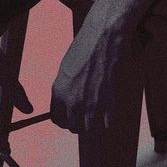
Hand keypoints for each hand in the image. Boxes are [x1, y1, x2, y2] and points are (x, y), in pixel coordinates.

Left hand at [50, 20, 141, 134]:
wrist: (104, 37)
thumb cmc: (85, 47)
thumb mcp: (66, 68)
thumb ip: (65, 88)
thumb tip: (67, 102)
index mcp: (59, 91)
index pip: (56, 119)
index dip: (64, 120)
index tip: (71, 118)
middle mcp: (72, 101)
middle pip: (73, 127)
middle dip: (79, 124)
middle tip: (87, 117)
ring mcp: (91, 104)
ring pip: (89, 130)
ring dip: (94, 125)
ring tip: (98, 117)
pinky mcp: (109, 103)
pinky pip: (107, 124)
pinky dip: (108, 121)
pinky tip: (109, 112)